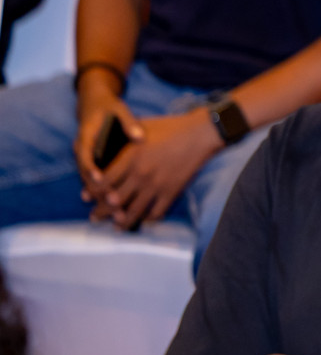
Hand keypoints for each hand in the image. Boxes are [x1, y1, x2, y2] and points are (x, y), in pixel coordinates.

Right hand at [74, 75, 141, 205]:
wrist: (94, 106)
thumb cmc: (109, 109)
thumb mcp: (119, 111)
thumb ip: (129, 123)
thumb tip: (139, 137)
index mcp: (86, 137)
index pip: (85, 155)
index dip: (91, 169)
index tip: (99, 180)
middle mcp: (82, 150)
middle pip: (87, 174)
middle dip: (97, 191)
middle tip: (110, 204)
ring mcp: (86, 158)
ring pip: (91, 180)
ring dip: (101, 196)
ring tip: (114, 213)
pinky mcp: (94, 163)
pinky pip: (97, 179)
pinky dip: (105, 192)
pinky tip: (117, 207)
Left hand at [88, 109, 222, 228]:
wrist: (200, 134)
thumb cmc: (170, 127)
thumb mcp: (141, 128)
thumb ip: (122, 137)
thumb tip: (107, 143)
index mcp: (130, 158)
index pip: (103, 181)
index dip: (92, 192)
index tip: (87, 197)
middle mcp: (141, 174)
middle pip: (114, 200)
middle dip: (102, 212)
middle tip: (95, 218)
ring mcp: (157, 185)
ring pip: (134, 210)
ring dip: (123, 221)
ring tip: (117, 227)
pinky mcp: (172, 191)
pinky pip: (157, 212)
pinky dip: (149, 219)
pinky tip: (145, 220)